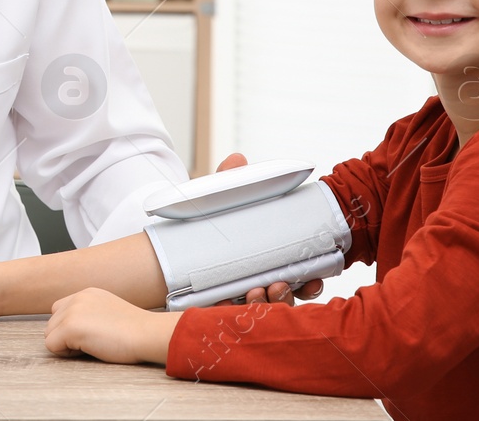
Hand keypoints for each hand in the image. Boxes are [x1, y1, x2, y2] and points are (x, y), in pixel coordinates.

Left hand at [45, 288, 174, 364]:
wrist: (146, 333)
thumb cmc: (135, 331)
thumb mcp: (108, 312)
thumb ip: (90, 314)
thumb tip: (75, 330)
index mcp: (87, 293)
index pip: (60, 310)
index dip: (69, 327)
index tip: (89, 335)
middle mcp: (77, 298)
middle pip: (52, 322)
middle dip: (65, 337)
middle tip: (91, 343)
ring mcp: (72, 311)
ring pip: (49, 334)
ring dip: (65, 344)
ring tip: (91, 345)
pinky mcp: (70, 326)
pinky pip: (52, 345)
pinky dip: (66, 353)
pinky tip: (88, 349)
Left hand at [210, 153, 323, 307]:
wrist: (166, 245)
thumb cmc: (202, 222)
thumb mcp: (216, 202)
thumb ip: (229, 183)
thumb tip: (238, 159)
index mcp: (269, 259)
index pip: (300, 277)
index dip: (311, 282)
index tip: (312, 279)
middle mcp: (260, 282)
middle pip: (288, 299)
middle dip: (290, 296)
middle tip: (278, 285)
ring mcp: (241, 299)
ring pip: (266, 312)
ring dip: (267, 304)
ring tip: (255, 290)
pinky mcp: (220, 309)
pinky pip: (234, 319)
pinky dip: (236, 313)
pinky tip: (231, 303)